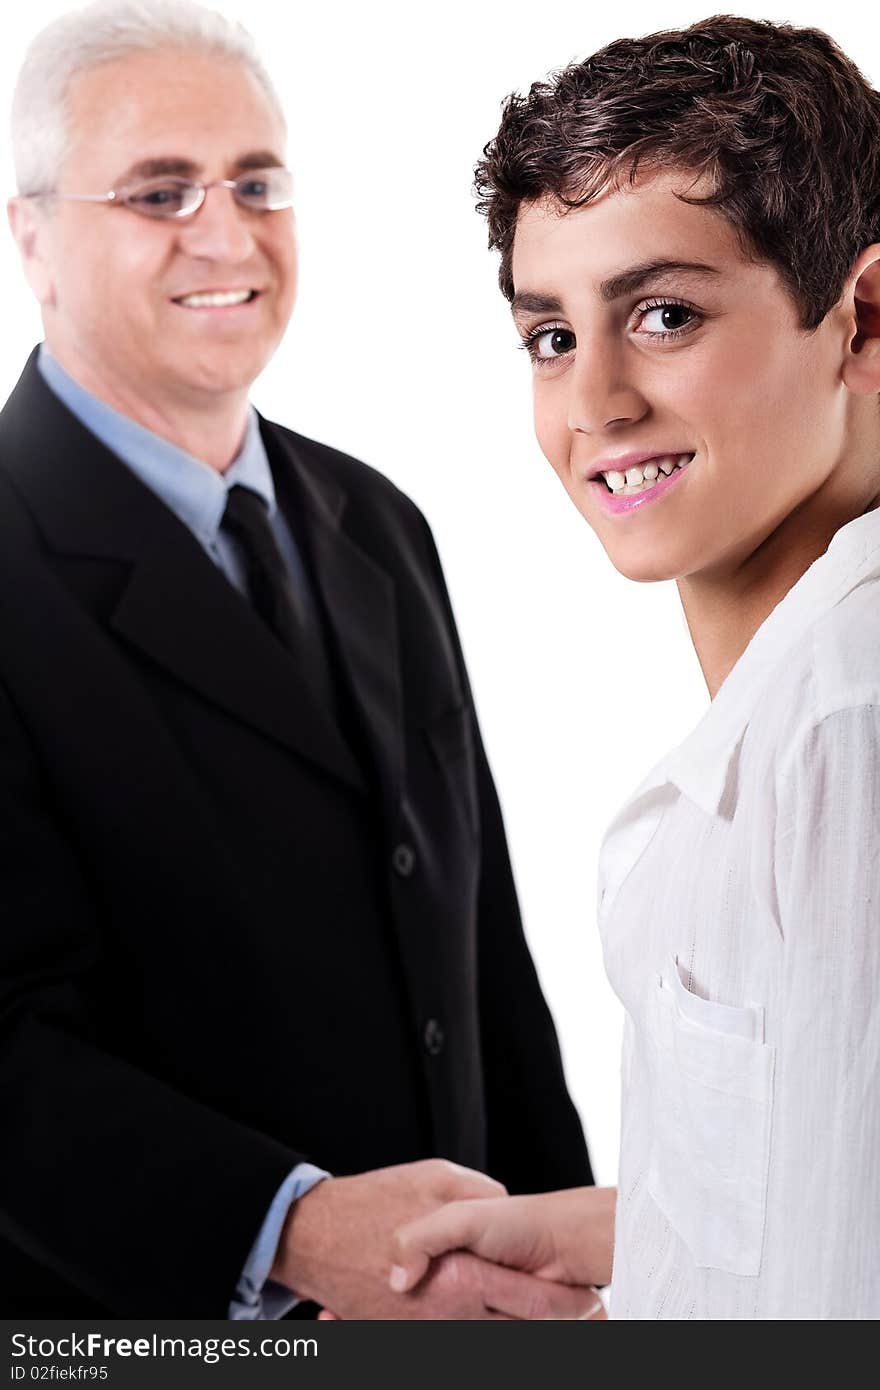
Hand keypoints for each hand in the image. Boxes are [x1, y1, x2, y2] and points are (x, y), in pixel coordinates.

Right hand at [270, 1159, 604, 1318]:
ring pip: (489, 1338)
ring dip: (515, 1328)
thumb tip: (507, 1205)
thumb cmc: (374, 1203)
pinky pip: (453, 1336)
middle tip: (587, 1315)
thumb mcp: (436, 1178)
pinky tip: (484, 1316)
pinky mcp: (408, 1334)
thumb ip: (481, 1195)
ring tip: (552, 1316)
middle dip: (552, 1323)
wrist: (315, 1235)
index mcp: (464, 1277)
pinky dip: (473, 1326)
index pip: (536, 1304)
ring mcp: (429, 1330)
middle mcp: (450, 1314)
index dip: (570, 1306)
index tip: (594, 1299)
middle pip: (517, 1332)